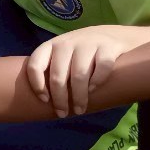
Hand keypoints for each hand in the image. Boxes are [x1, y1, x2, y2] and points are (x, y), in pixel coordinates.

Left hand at [25, 26, 141, 117]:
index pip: (35, 65)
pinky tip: (94, 90)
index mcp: (50, 46)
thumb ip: (54, 70)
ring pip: (79, 76)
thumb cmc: (82, 52)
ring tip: (80, 109)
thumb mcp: (63, 56)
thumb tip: (43, 102)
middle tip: (63, 114)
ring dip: (79, 97)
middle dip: (60, 99)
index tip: (45, 100)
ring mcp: (87, 43)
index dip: (37, 85)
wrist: (114, 35)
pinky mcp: (108, 46)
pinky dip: (97, 82)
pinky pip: (101, 68)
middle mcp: (66, 43)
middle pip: (58, 76)